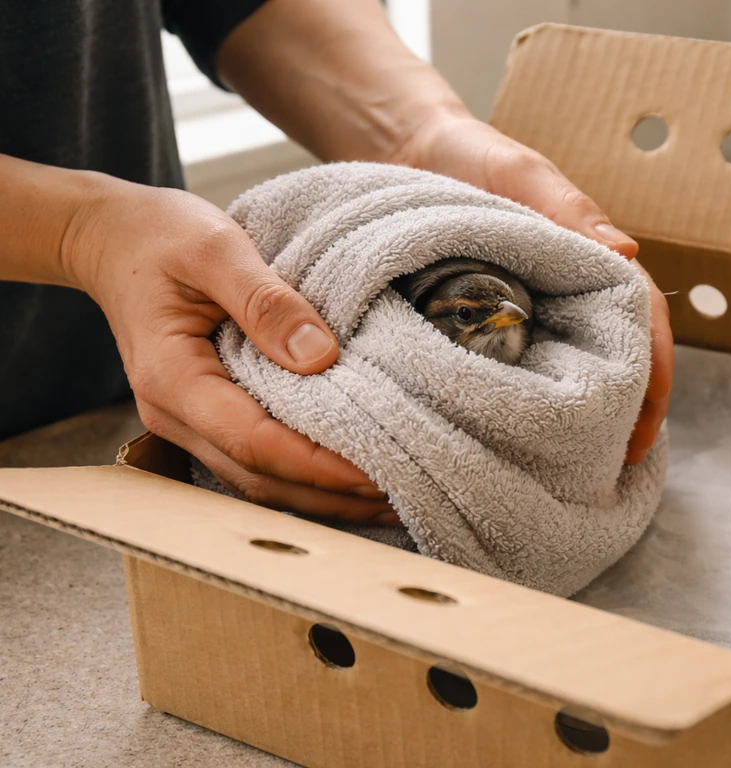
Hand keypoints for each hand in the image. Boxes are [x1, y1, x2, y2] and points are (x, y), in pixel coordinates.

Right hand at [67, 178, 397, 523]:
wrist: (113, 238)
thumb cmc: (159, 236)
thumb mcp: (215, 248)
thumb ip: (265, 301)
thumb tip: (320, 356)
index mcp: (173, 378)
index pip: (254, 442)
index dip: (318, 465)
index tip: (379, 470)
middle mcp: (174, 414)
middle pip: (259, 478)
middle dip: (330, 496)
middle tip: (403, 493)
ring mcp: (186, 421)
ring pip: (257, 481)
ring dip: (321, 496)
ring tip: (388, 498)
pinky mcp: (206, 415)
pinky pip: (255, 460)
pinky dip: (302, 475)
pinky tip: (346, 475)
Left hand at [397, 115, 672, 463]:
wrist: (406, 151)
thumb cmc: (472, 156)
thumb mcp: (523, 176)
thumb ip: (570, 210)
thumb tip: (629, 252)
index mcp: (590, 261)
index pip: (641, 324)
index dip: (652, 379)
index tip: (644, 433)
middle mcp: (565, 293)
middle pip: (613, 360)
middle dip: (622, 415)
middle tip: (610, 472)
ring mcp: (527, 311)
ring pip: (568, 371)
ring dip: (579, 417)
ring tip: (573, 470)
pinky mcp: (487, 322)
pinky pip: (515, 368)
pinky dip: (526, 404)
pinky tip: (519, 440)